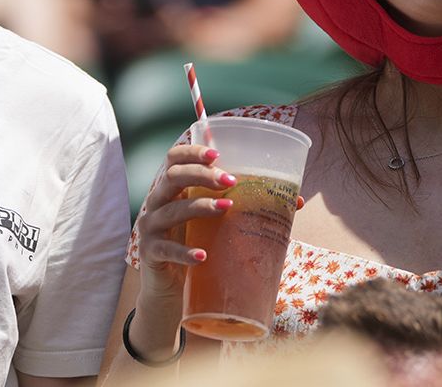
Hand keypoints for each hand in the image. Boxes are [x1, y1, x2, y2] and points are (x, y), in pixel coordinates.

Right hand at [133, 142, 235, 299]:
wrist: (172, 288)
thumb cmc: (196, 245)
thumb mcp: (214, 221)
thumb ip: (236, 205)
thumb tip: (291, 199)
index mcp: (172, 190)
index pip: (173, 160)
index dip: (192, 152)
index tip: (217, 154)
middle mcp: (157, 203)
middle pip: (172, 177)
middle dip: (202, 175)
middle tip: (229, 181)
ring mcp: (150, 227)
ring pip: (171, 209)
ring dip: (200, 206)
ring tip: (227, 207)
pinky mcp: (150, 252)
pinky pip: (166, 249)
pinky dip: (185, 251)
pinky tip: (202, 255)